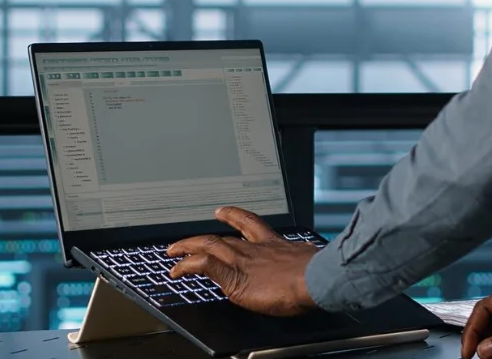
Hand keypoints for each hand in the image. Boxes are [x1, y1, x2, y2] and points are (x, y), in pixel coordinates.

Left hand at [167, 207, 319, 316]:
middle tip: (186, 241)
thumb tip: (311, 264)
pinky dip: (188, 265)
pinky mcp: (233, 275)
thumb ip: (304, 261)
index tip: (222, 212)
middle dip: (201, 239)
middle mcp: (254, 247)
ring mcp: (242, 259)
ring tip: (172, 252)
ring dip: (187, 248)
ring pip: (207, 246)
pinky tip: (178, 269)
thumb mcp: (312, 262)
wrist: (316, 278)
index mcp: (274, 244)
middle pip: (221, 237)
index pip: (249, 224)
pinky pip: (204, 265)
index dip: (233, 217)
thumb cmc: (318, 275)